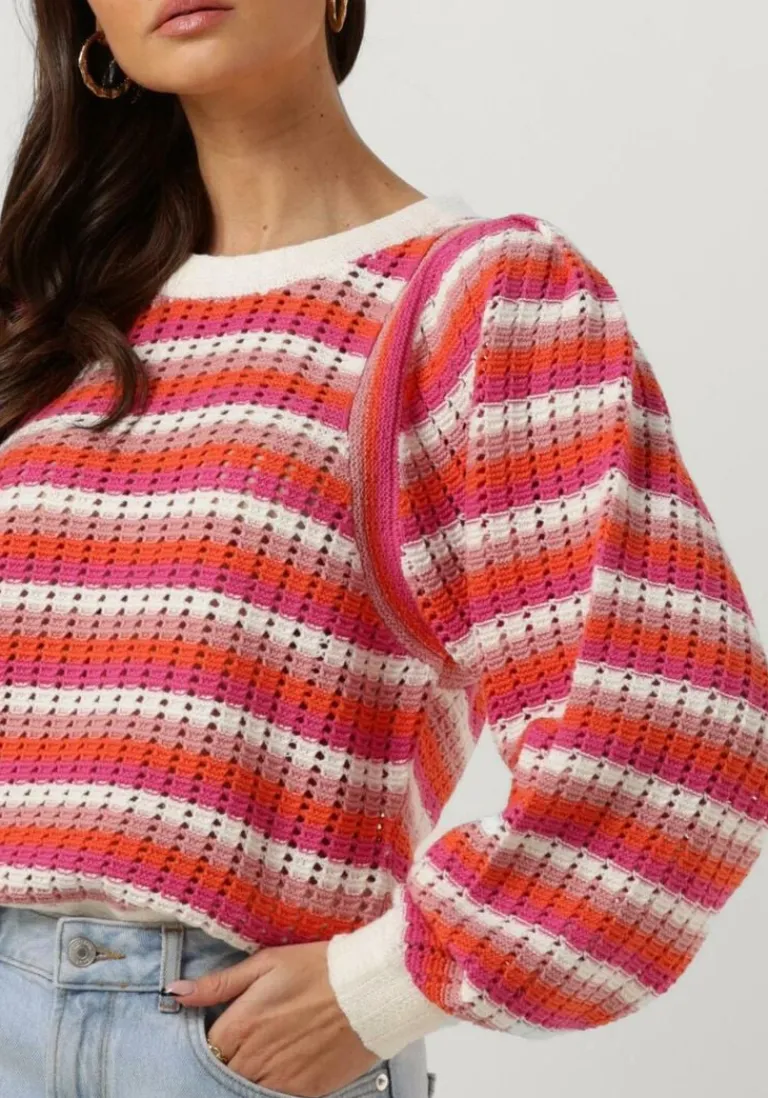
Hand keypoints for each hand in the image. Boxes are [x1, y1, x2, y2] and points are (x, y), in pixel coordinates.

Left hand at [165, 940, 380, 1097]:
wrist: (370, 989)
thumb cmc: (318, 968)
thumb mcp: (267, 963)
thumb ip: (219, 983)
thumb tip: (176, 992)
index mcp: (240, 1025)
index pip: (207, 1048)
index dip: (216, 1040)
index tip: (228, 1029)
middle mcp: (255, 1059)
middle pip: (225, 1073)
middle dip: (231, 1060)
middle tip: (253, 1039)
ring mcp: (280, 1080)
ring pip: (248, 1088)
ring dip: (252, 1074)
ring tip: (272, 1049)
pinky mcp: (306, 1092)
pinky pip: (277, 1097)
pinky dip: (277, 1084)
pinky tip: (290, 1062)